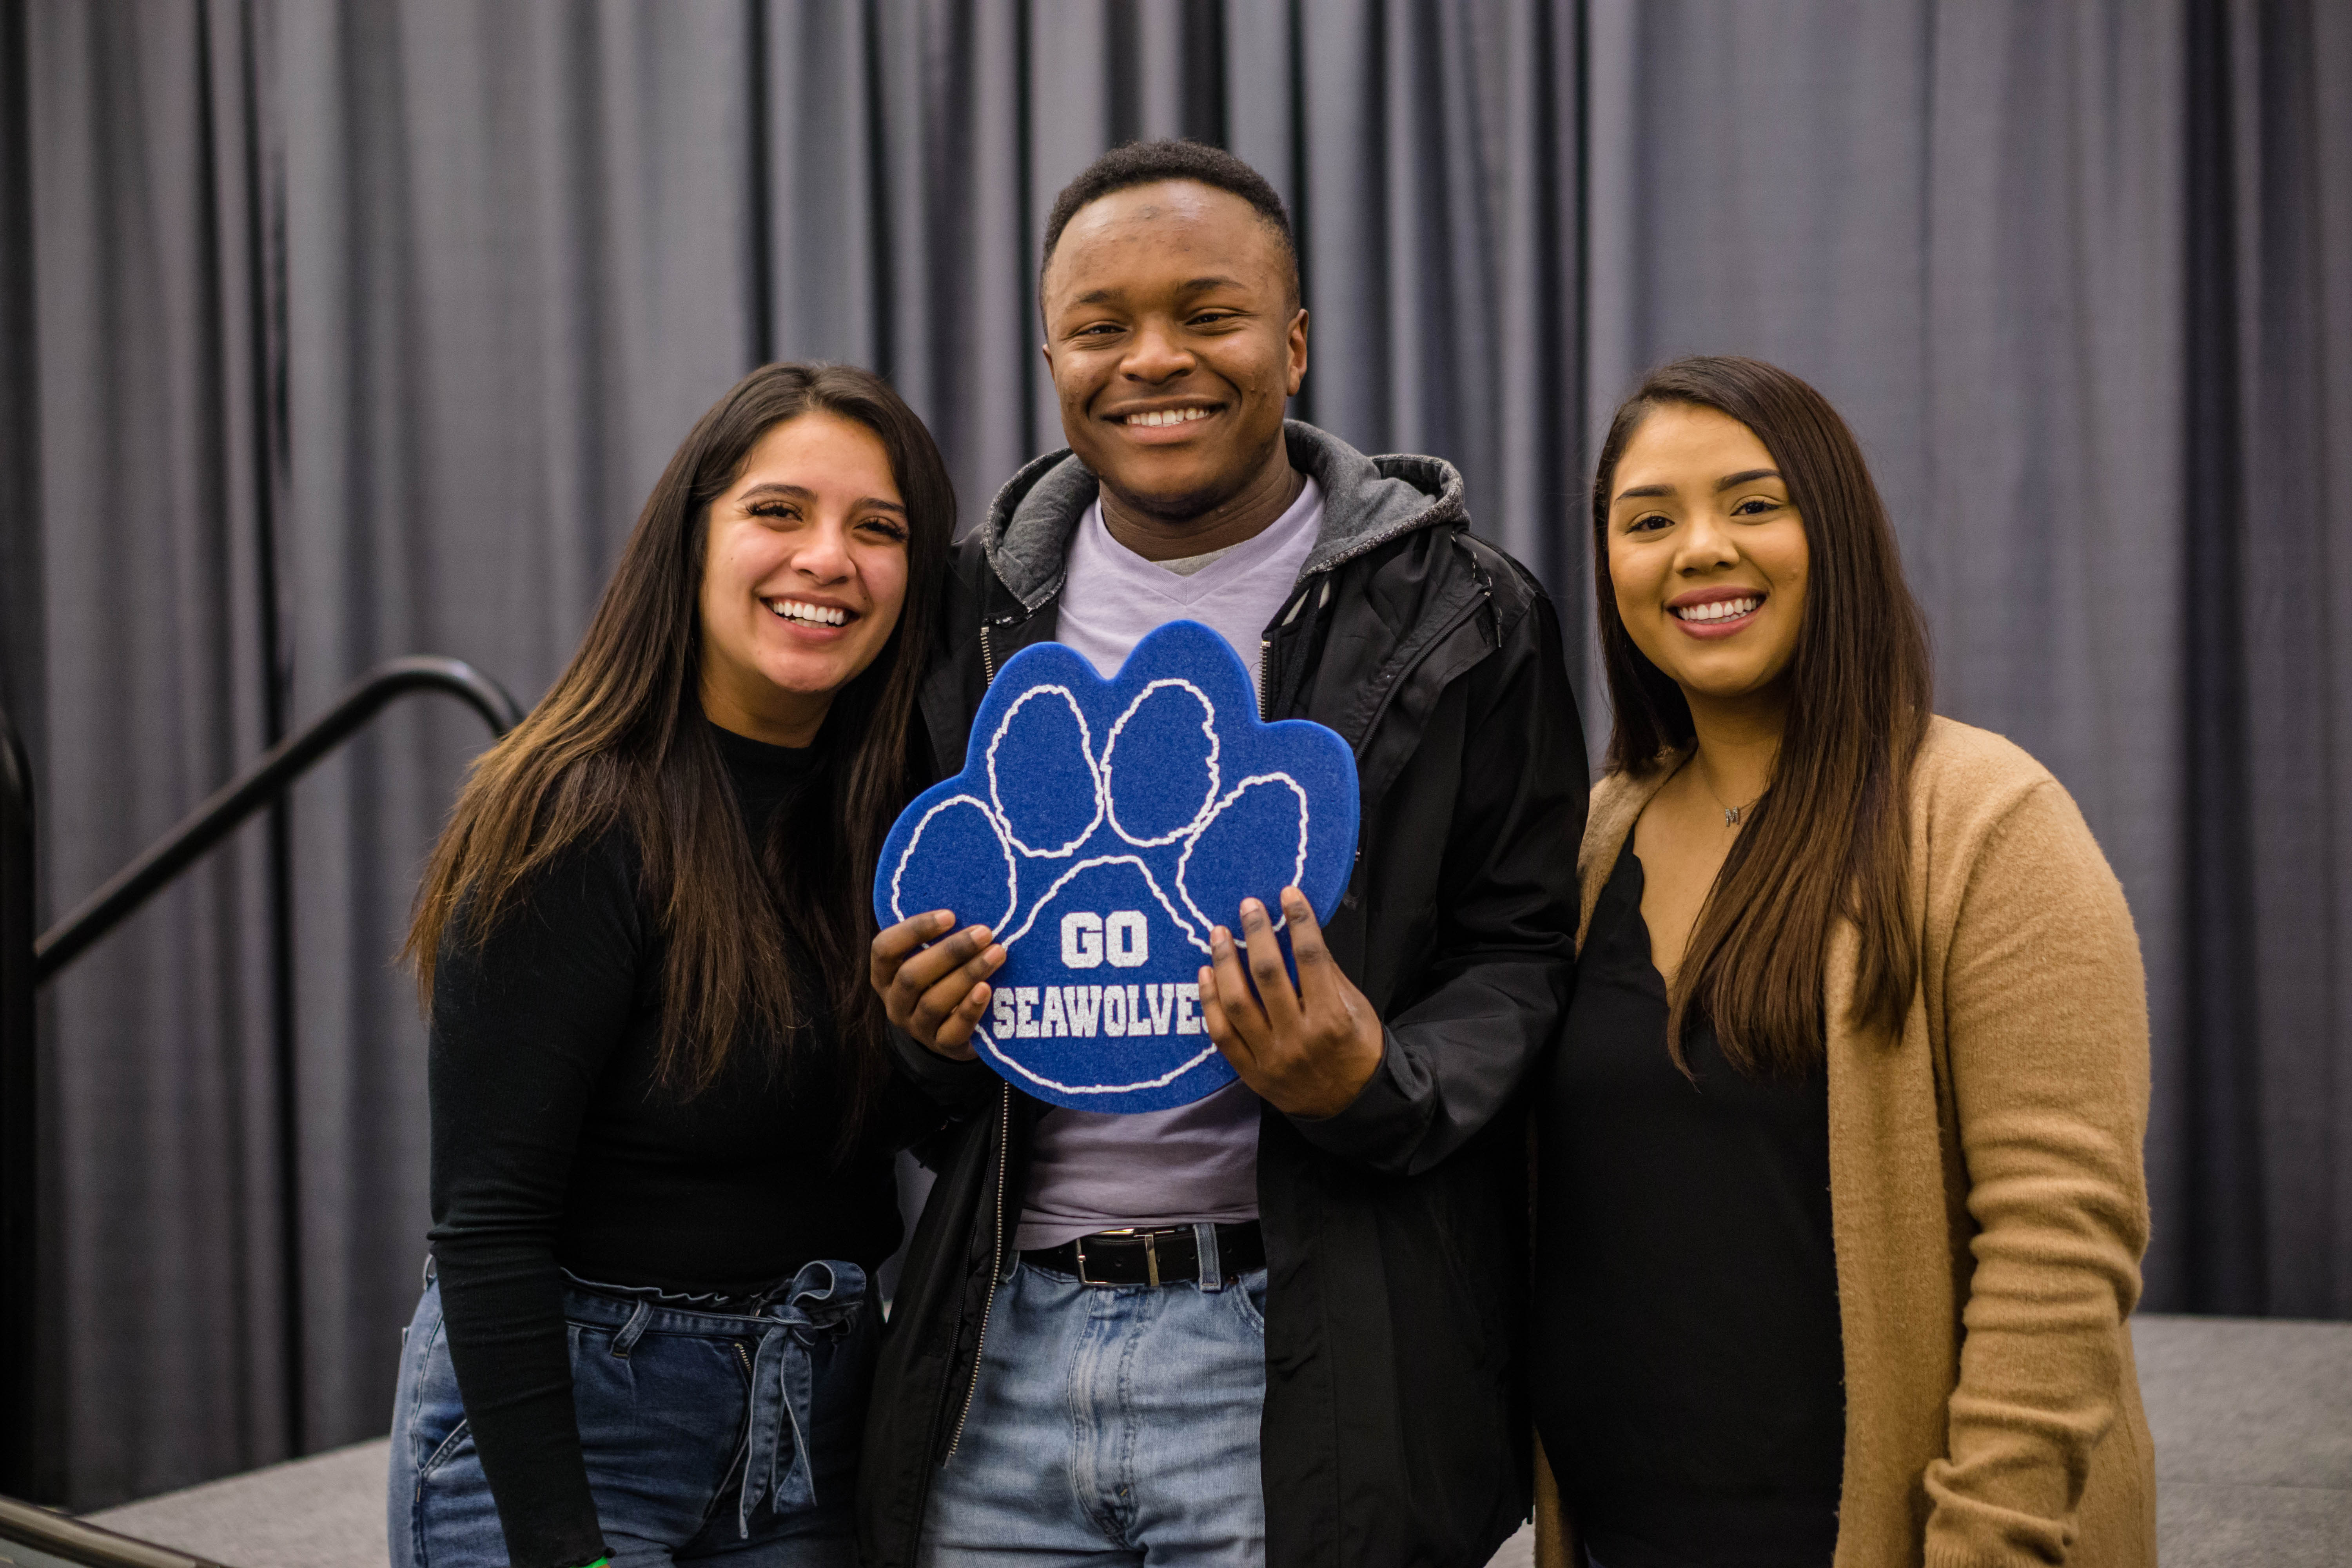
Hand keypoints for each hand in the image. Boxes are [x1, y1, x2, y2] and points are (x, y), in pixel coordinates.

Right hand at [870, 910, 1005, 1060]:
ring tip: (997, 953)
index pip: (884, 949)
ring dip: (967, 974)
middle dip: (950, 951)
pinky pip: (953, 1030)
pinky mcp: (942, 1046)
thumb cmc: (946, 979)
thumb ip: (938, 938)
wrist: (958, 1032)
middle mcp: (895, 1002)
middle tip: (985, 932)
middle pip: (912, 976)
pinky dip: (969, 1009)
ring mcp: (916, 1028)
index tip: (950, 915)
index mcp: (885, 975)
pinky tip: (987, 989)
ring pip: (933, 1002)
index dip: (914, 930)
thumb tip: (969, 898)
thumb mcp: (935, 960)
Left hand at [1198, 888, 1382, 1117]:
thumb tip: (1301, 931)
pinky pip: (1221, 1034)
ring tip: (1219, 933)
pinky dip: (1210, 1001)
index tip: (1288, 895)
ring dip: (1225, 962)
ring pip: (1237, 1003)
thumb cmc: (1357, 1049)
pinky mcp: (1251, 1072)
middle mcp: (1299, 1038)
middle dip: (1256, 934)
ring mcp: (1271, 1057)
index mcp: (1332, 1018)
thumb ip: (1328, 974)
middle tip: (1248, 905)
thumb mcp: (1356, 1009)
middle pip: (1269, 975)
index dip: (1299, 921)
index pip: (1311, 958)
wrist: (1350, 1105)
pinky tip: (1205, 973)